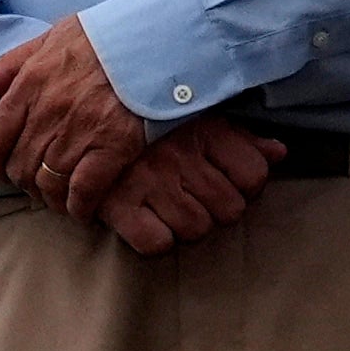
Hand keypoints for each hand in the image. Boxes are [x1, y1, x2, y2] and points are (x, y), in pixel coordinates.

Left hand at [0, 17, 152, 217]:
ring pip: (47, 183)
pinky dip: (79, 207)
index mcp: (30, 84)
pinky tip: (83, 210)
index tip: (5, 169)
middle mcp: (48, 112)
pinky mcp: (112, 147)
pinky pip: (83, 191)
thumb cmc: (104, 36)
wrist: (155, 38)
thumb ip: (6, 68)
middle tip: (36, 186)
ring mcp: (79, 132)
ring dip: (50, 198)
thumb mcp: (48, 39)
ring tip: (58, 200)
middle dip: (23, 183)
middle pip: (19, 166)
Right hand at [92, 116, 282, 252]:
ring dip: (187, 226)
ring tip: (170, 210)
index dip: (247, 185)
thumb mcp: (192, 111)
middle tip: (195, 199)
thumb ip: (239, 135)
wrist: (70, 107)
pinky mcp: (117, 204)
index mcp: (203, 129)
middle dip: (217, 209)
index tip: (230, 182)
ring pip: (197, 229)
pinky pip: (156, 243)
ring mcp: (150, 182)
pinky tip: (146, 223)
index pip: (254, 174)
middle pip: (229, 209)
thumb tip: (279, 153)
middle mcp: (181, 156)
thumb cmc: (138, 112)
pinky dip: (153, 240)